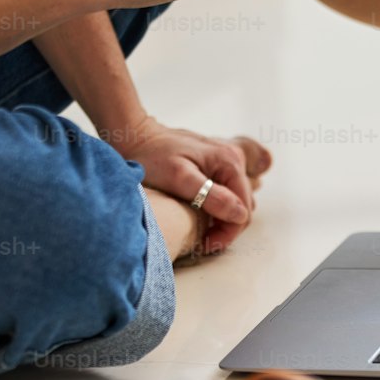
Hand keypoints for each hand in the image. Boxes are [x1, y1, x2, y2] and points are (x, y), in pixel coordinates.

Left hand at [116, 116, 272, 251]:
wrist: (136, 135)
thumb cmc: (152, 155)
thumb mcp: (179, 177)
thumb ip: (210, 195)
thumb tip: (240, 215)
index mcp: (230, 162)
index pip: (243, 211)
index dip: (227, 232)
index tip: (205, 244)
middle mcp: (234, 159)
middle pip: (244, 207)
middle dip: (226, 228)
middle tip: (202, 241)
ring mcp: (227, 161)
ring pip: (238, 201)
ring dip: (225, 218)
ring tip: (202, 229)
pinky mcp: (217, 165)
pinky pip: (230, 191)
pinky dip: (222, 206)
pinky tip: (206, 214)